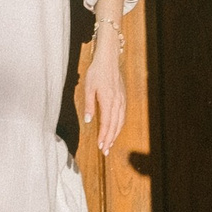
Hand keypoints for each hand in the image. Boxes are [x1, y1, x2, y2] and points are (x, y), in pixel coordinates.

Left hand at [80, 33, 127, 157]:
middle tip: (105, 151)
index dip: (103, 136)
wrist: (108, 60)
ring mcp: (121, 100)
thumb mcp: (88, 87)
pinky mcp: (123, 98)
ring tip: (110, 144)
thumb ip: (89, 105)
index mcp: (108, 100)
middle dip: (110, 139)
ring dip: (115, 135)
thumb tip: (88, 120)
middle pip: (114, 126)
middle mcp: (117, 102)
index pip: (106, 123)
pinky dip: (119, 126)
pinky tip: (115, 130)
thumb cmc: (96, 72)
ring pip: (120, 122)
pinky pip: (122, 116)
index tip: (100, 146)